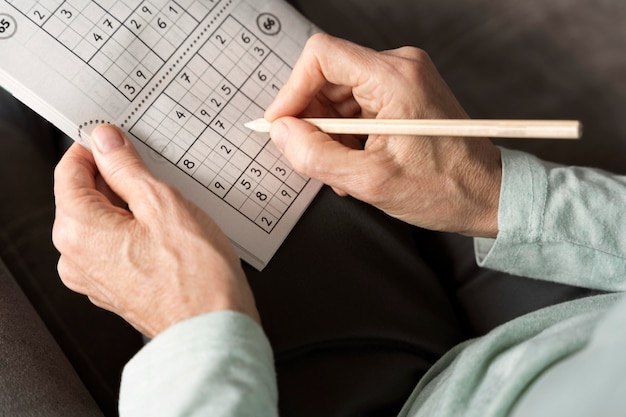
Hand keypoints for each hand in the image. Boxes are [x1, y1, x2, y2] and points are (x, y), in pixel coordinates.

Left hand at [52, 124, 258, 337]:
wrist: (213, 331)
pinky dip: (134, 232)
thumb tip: (105, 142)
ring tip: (169, 209)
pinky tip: (167, 234)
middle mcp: (74, 257)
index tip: (120, 139)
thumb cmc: (195, 277)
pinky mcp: (114, 290)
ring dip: (129, 207)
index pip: (69, 169)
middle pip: (84, 197)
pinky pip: (114, 247)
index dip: (97, 148)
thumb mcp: (163, 203)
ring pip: (102, 222)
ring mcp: (93, 278)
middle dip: (117, 179)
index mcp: (77, 229)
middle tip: (156, 174)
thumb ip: (126, 168)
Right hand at [265, 34, 501, 236]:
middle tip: (316, 158)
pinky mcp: (403, 93)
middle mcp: (400, 67)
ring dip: (330, 133)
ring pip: (338, 94)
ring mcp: (403, 79)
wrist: (488, 195)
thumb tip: (281, 134)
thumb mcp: (371, 181)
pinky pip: (356, 105)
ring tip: (345, 169)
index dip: (292, 90)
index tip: (281, 124)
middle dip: (312, 120)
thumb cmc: (445, 189)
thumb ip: (316, 155)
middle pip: (327, 77)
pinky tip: (357, 162)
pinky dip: (347, 134)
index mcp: (395, 78)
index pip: (321, 56)